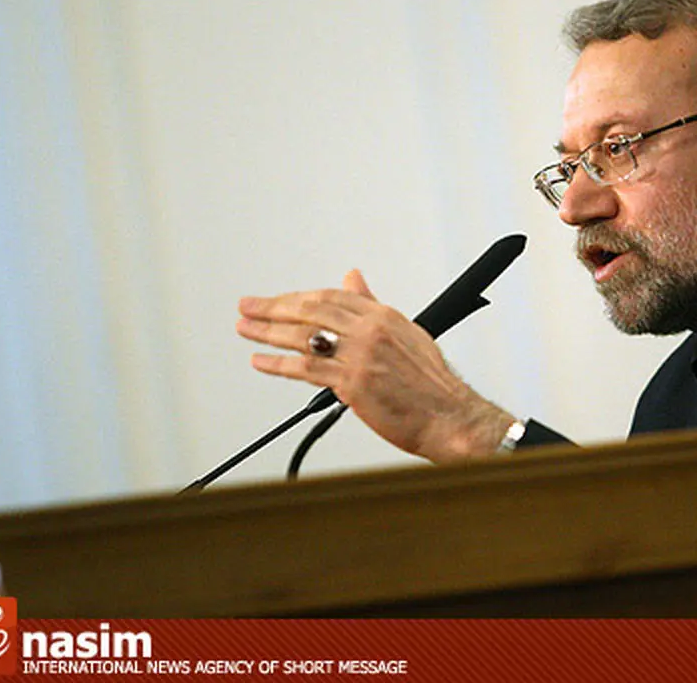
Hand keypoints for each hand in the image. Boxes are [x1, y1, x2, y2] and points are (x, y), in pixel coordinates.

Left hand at [236, 270, 515, 462]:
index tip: (278, 301)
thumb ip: (372, 306)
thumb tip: (352, 280)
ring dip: (268, 332)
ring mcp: (360, 355)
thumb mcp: (405, 332)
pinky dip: (278, 364)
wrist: (449, 416)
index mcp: (383, 315)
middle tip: (249, 307)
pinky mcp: (353, 382)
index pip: (331, 297)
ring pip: (304, 336)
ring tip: (246, 329)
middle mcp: (370, 330)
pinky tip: (261, 361)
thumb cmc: (431, 383)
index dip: (298, 298)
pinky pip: (305, 368)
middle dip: (274, 307)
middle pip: (312, 310)